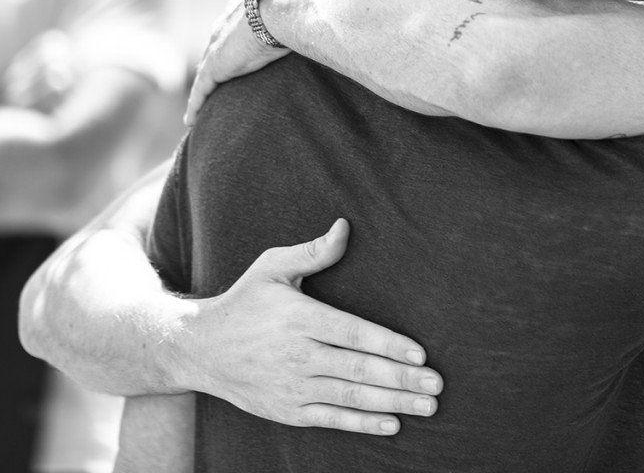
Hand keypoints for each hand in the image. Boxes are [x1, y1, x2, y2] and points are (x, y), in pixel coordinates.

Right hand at [184, 219, 441, 433]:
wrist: (201, 348)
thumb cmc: (245, 299)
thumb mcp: (273, 265)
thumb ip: (314, 251)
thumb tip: (346, 226)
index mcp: (299, 318)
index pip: (352, 333)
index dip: (387, 344)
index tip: (420, 352)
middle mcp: (298, 355)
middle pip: (358, 369)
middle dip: (401, 378)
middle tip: (436, 383)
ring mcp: (292, 387)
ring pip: (350, 396)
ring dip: (392, 402)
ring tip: (427, 404)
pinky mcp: (287, 410)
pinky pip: (331, 419)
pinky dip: (362, 423)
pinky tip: (392, 423)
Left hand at [185, 0, 287, 124]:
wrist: (281, 10)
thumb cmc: (295, 9)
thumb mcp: (295, 17)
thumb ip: (298, 24)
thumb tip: (321, 27)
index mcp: (242, 12)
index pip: (232, 34)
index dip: (231, 48)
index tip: (233, 58)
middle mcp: (224, 27)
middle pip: (213, 53)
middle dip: (212, 68)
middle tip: (214, 85)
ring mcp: (217, 47)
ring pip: (204, 74)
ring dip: (202, 89)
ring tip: (200, 105)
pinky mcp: (215, 66)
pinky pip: (201, 91)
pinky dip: (195, 105)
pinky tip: (191, 121)